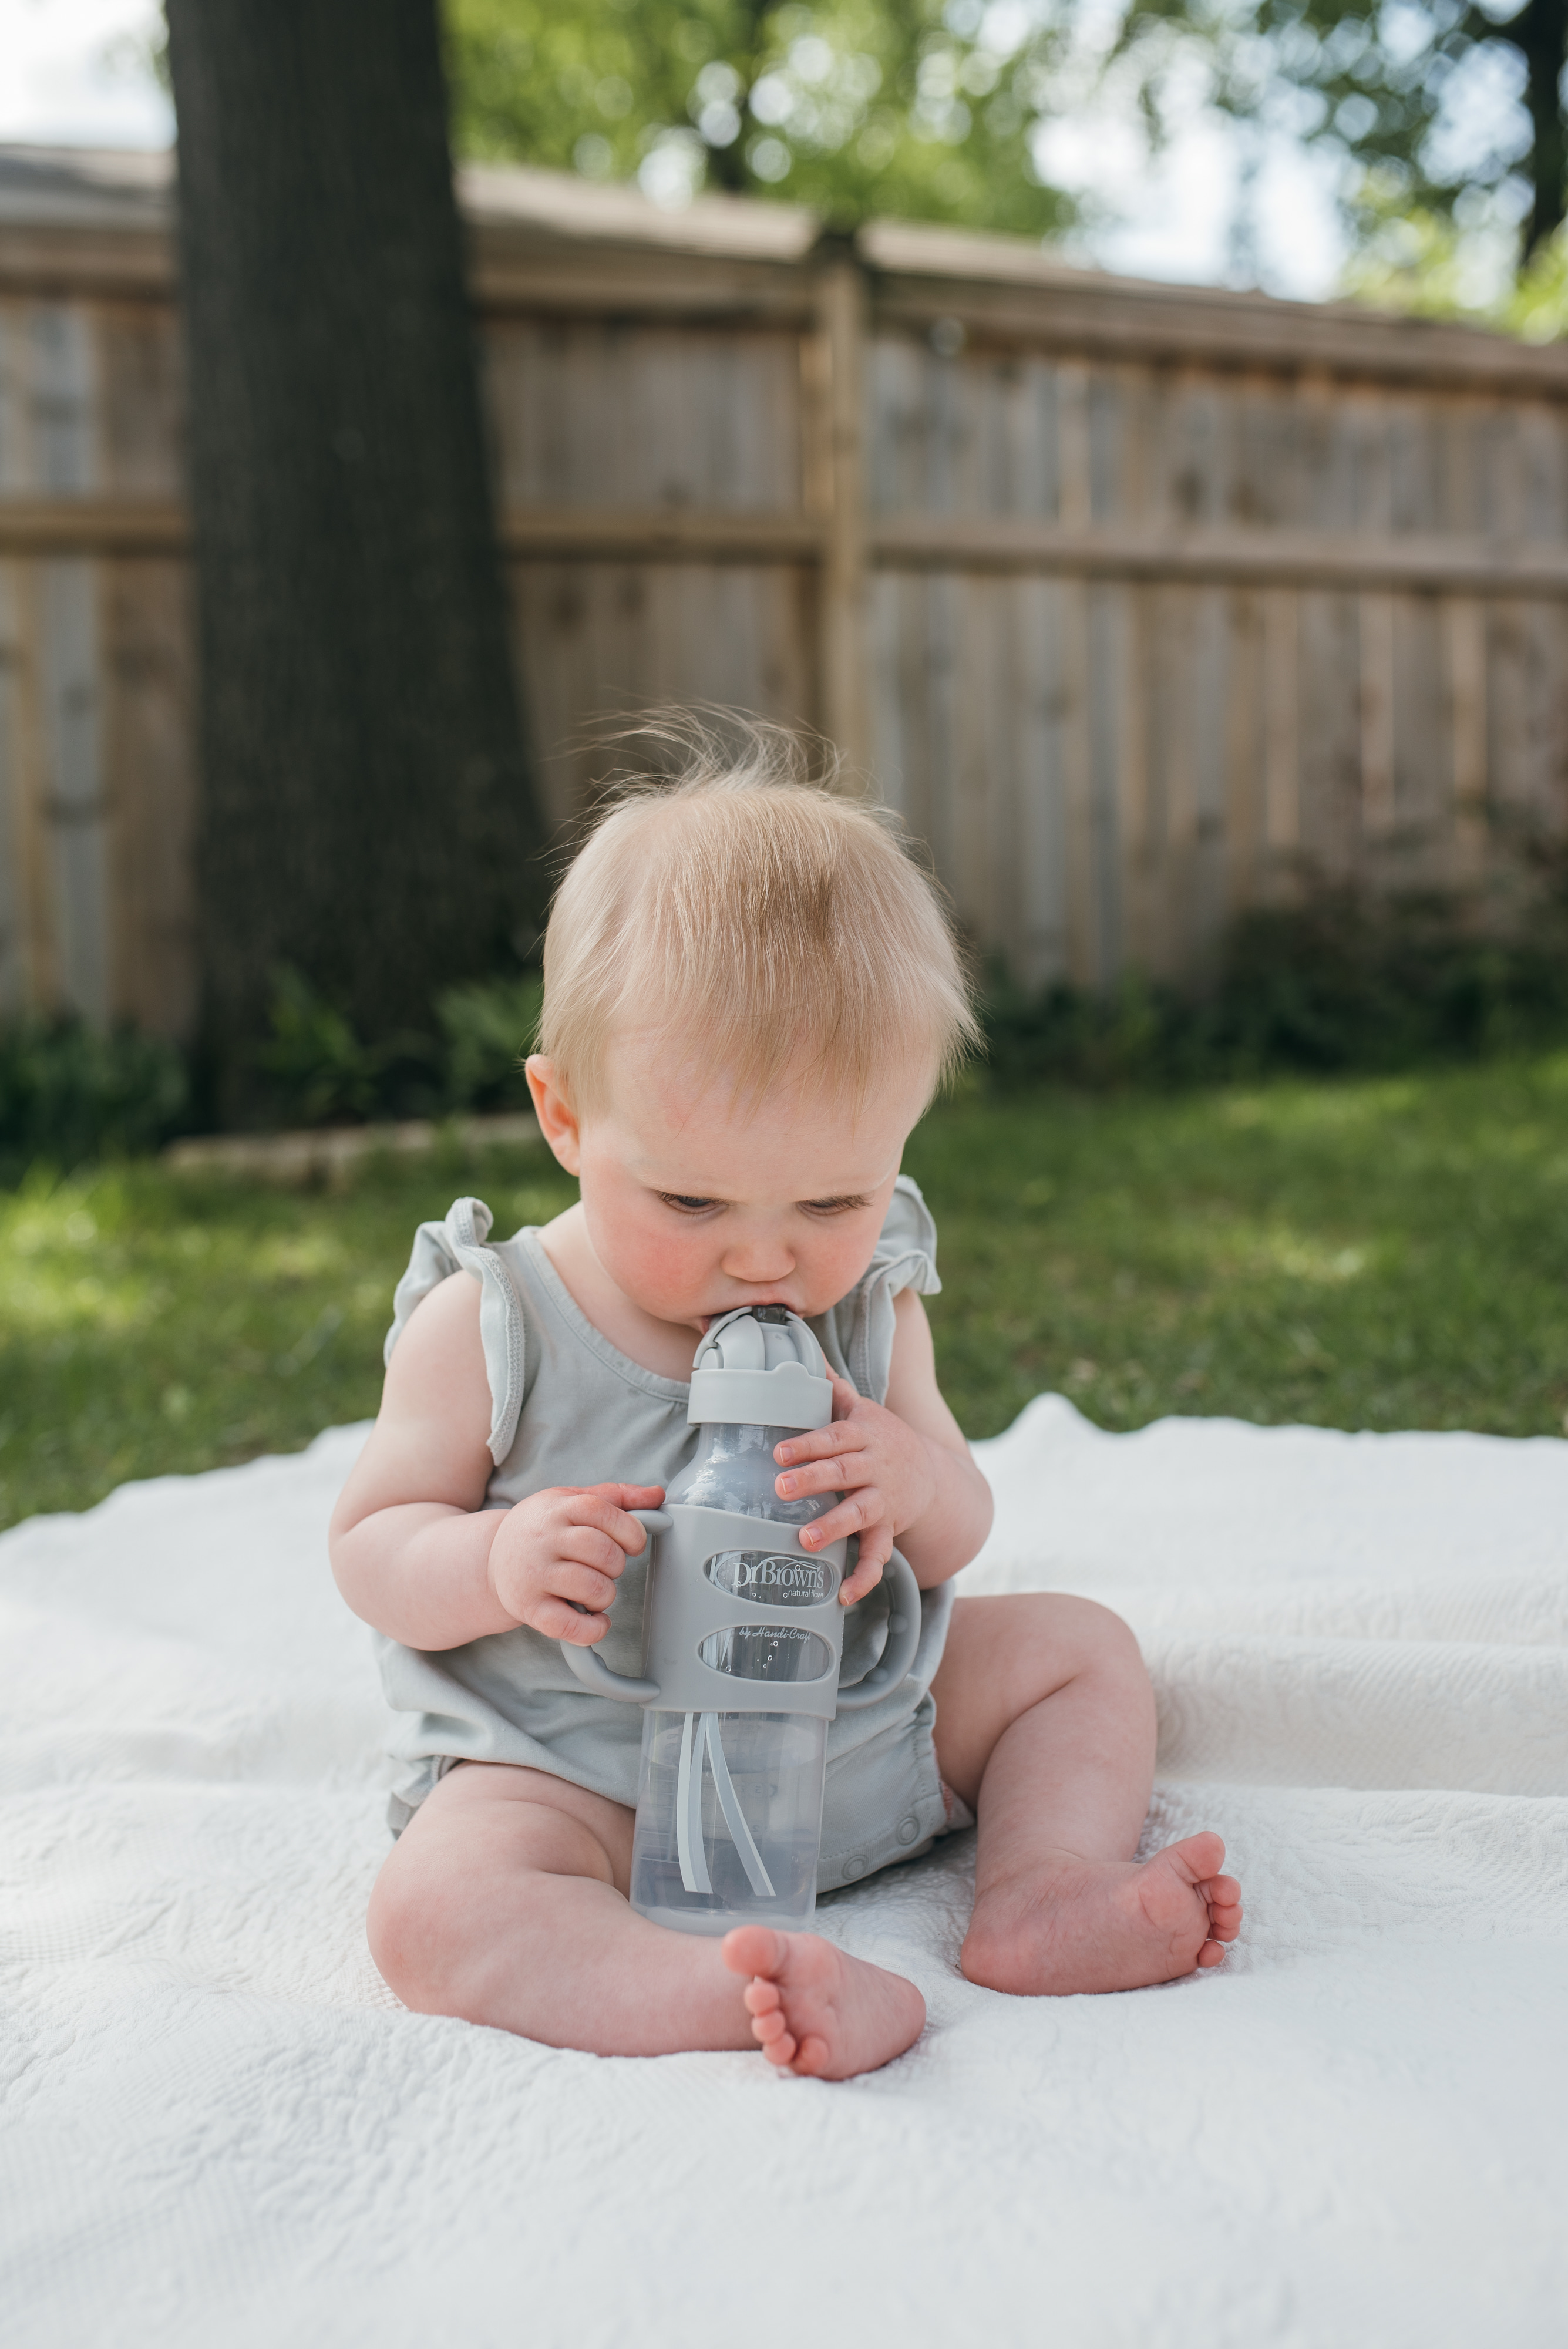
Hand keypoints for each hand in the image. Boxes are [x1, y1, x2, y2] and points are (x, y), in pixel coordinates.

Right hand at [486, 1483, 664, 1643]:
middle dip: (617, 1565)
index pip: (602, 1511)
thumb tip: (657, 1495)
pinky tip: (594, 1620)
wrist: (491, 1559)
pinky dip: (593, 1629)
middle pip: (603, 1552)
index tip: (632, 1542)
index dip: (629, 1530)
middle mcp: (543, 1539)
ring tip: (593, 1590)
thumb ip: (616, 1497)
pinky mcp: (528, 1608)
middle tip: (606, 1567)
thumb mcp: (571, 1501)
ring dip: (605, 1595)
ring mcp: (534, 1575)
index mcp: (558, 1508)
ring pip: (593, 1588)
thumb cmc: (542, 1529)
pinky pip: (571, 1626)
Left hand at [772, 1372, 936, 1605]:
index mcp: (864, 1434)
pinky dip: (863, 1577)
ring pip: (861, 1514)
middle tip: (781, 1489)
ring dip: (834, 1526)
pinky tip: (843, 1595)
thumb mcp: (861, 1408)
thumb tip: (802, 1351)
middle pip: (844, 1472)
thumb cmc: (880, 1437)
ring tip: (806, 1539)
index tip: (779, 1453)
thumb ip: (831, 1387)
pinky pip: (879, 1556)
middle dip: (814, 1480)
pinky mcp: (889, 1529)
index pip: (834, 1437)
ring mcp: (884, 1500)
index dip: (808, 1445)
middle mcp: (875, 1466)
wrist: (932, 1474)